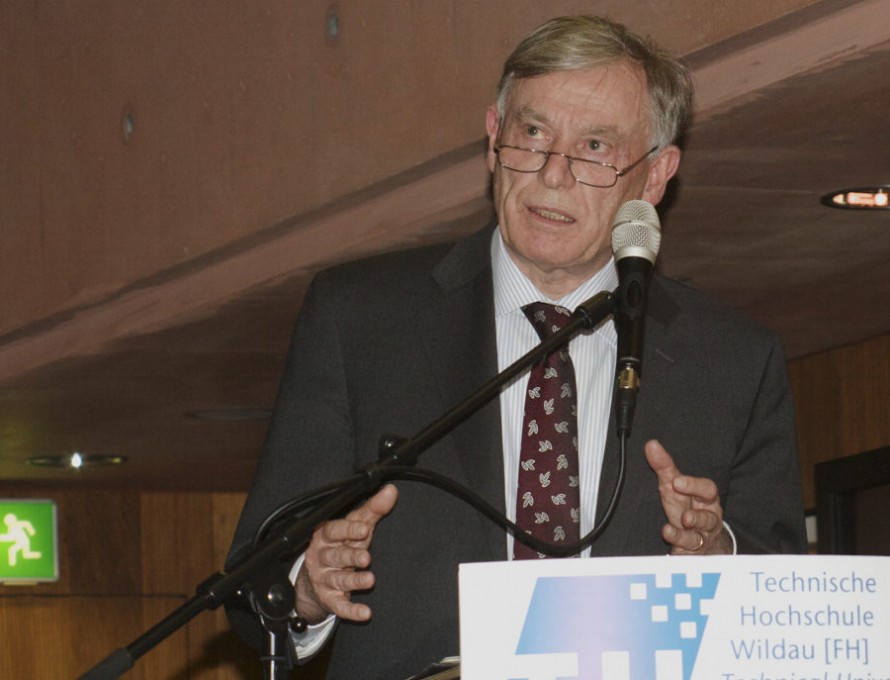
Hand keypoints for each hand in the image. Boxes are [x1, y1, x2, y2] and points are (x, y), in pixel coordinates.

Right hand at [295, 484, 398, 622]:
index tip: (365, 528)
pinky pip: (339, 605)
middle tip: (366, 557)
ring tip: (370, 580)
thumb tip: (391, 490)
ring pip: (338, 578)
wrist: (317, 575)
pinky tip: (365, 613)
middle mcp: (322, 556)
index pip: (335, 530)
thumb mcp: (355, 526)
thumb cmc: (341, 544)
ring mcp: (324, 578)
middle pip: (336, 555)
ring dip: (354, 580)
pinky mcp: (329, 598)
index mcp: (326, 535)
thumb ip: (373, 509)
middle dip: (351, 555)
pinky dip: (352, 610)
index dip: (349, 529)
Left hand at [645, 439, 732, 554]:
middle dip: (697, 516)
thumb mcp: (675, 487)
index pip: (707, 489)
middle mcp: (708, 518)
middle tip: (685, 514)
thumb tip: (651, 445)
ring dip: (687, 533)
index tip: (677, 482)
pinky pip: (688, 550)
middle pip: (708, 516)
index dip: (694, 485)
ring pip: (699, 536)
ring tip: (672, 528)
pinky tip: (668, 539)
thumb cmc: (688, 506)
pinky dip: (678, 545)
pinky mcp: (693, 552)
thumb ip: (664, 467)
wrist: (704, 539)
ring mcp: (702, 537)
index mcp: (705, 499)